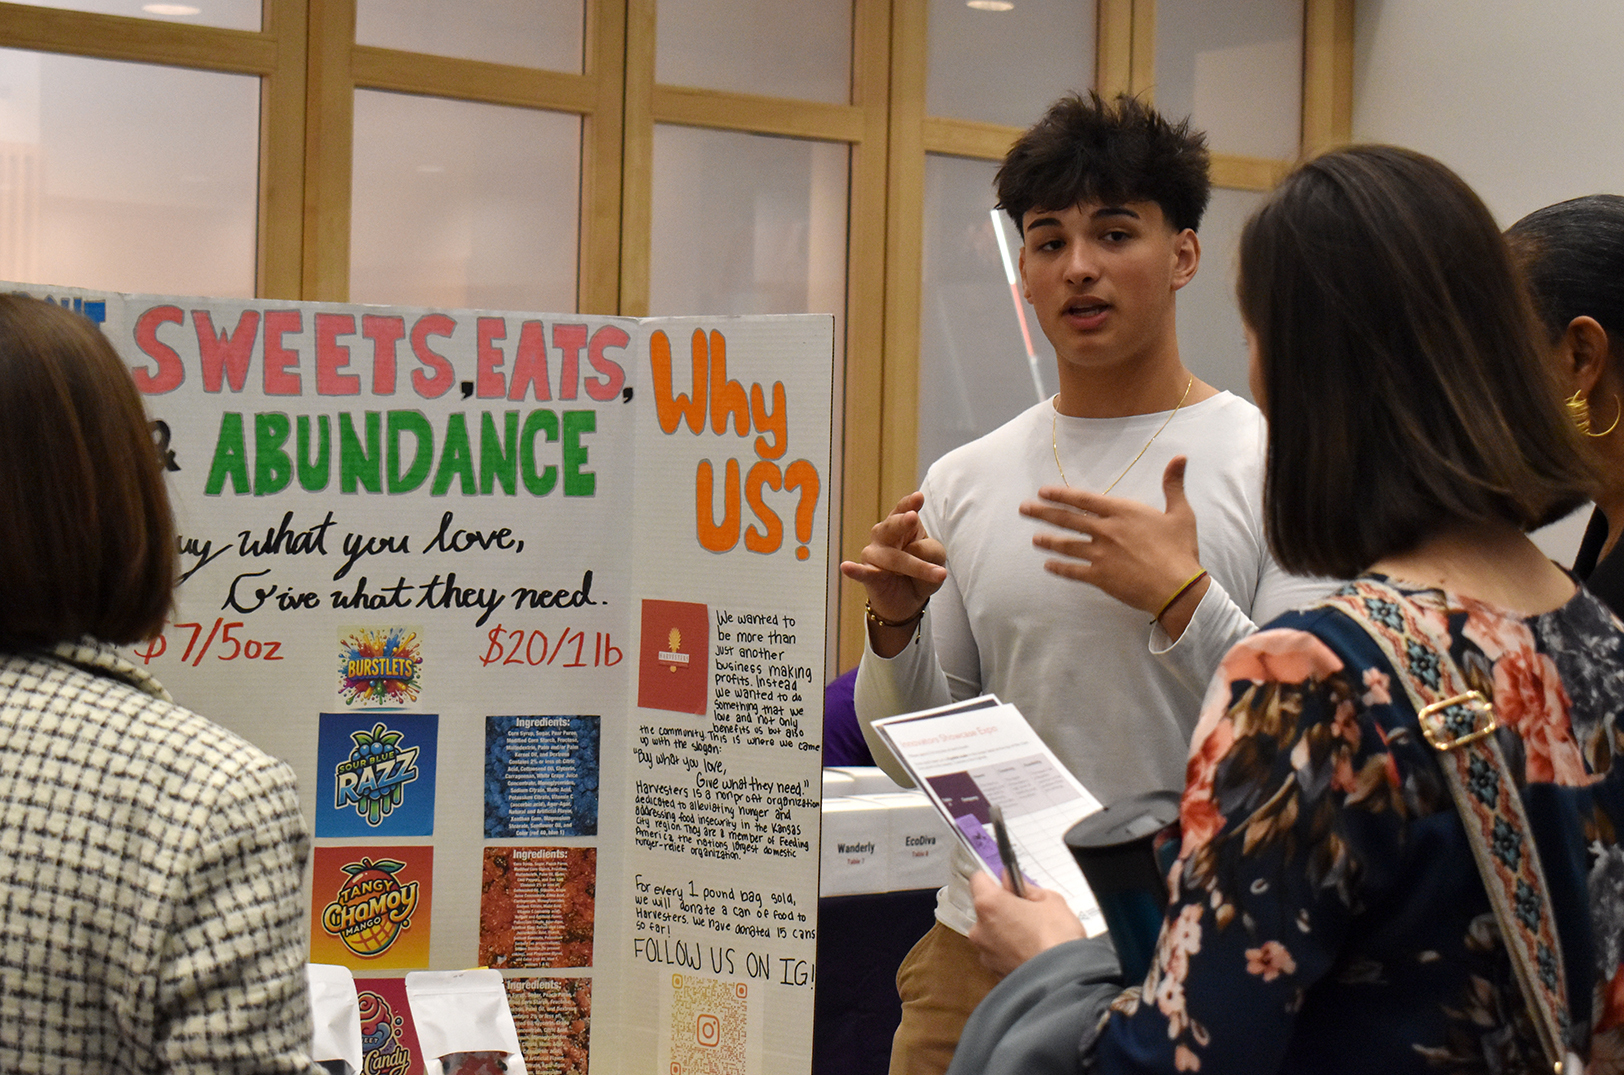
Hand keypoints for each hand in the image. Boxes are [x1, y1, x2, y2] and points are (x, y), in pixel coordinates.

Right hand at [840, 492, 947, 654]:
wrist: (910, 601)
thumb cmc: (922, 571)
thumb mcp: (936, 557)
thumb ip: (928, 549)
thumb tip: (911, 552)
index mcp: (902, 526)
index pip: (903, 510)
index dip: (909, 503)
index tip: (918, 497)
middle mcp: (885, 536)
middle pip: (892, 527)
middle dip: (902, 522)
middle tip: (913, 517)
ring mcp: (874, 555)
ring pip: (892, 557)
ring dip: (916, 566)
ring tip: (939, 574)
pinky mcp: (869, 576)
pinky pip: (862, 572)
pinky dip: (854, 570)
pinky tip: (846, 567)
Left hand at [967, 871, 1087, 976]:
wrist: (1063, 981)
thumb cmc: (1057, 941)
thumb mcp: (1051, 901)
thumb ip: (1028, 889)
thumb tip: (1016, 884)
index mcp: (989, 905)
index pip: (978, 879)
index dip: (995, 880)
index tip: (1009, 883)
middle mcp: (980, 930)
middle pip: (986, 910)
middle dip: (1004, 909)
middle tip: (1030, 912)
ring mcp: (985, 954)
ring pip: (992, 934)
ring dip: (1007, 932)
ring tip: (1034, 937)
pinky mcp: (994, 973)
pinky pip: (1000, 955)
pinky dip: (1011, 952)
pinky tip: (1031, 952)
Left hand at [1019, 456, 1209, 637]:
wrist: (1176, 586)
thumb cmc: (1179, 549)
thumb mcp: (1180, 513)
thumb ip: (1173, 485)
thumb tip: (1180, 457)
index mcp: (1123, 512)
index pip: (1084, 500)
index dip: (1062, 495)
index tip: (1043, 492)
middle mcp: (1106, 530)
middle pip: (1068, 519)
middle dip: (1043, 513)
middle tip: (1024, 509)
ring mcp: (1100, 554)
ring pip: (1067, 545)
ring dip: (1049, 541)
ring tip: (1035, 539)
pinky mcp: (1100, 576)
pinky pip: (1074, 571)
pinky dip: (1060, 568)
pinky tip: (1048, 566)